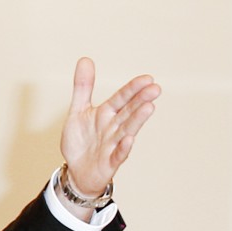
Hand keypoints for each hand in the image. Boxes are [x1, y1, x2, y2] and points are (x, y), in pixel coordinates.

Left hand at [59, 58, 161, 207]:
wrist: (77, 171)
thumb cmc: (81, 141)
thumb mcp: (78, 111)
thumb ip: (83, 87)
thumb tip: (85, 59)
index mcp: (107, 113)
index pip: (122, 98)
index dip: (133, 88)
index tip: (148, 78)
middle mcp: (113, 128)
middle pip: (129, 112)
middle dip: (141, 101)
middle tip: (155, 89)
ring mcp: (113, 146)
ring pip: (127, 131)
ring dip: (137, 120)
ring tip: (149, 108)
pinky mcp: (109, 163)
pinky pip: (118, 156)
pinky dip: (123, 148)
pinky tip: (129, 140)